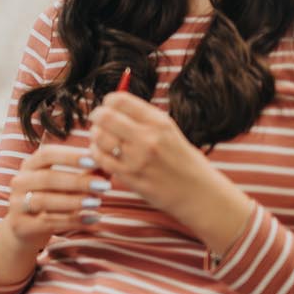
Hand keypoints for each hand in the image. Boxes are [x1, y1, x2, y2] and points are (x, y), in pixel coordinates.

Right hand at [0, 143, 107, 257]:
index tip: (94, 161)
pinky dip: (72, 221)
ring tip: (97, 203)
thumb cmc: (52, 199)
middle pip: (47, 179)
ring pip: (44, 201)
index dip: (70, 156)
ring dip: (73, 201)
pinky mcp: (20, 225)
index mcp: (30, 165)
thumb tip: (108, 162)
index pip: (47, 154)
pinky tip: (92, 219)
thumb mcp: (66, 184)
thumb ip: (86, 172)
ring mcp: (16, 204)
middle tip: (104, 185)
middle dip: (78, 182)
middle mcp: (19, 182)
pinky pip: (47, 222)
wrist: (25, 229)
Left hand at [86, 91, 227, 221]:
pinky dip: (95, 153)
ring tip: (100, 137)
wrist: (199, 193)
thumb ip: (144, 119)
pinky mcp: (129, 176)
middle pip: (105, 117)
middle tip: (97, 120)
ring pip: (99, 137)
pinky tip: (102, 153)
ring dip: (95, 135)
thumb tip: (114, 106)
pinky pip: (100, 159)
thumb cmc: (182, 161)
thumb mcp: (169, 132)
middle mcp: (148, 138)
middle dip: (96, 116)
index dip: (108, 101)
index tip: (107, 106)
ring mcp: (137, 158)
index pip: (121, 100)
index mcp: (159, 122)